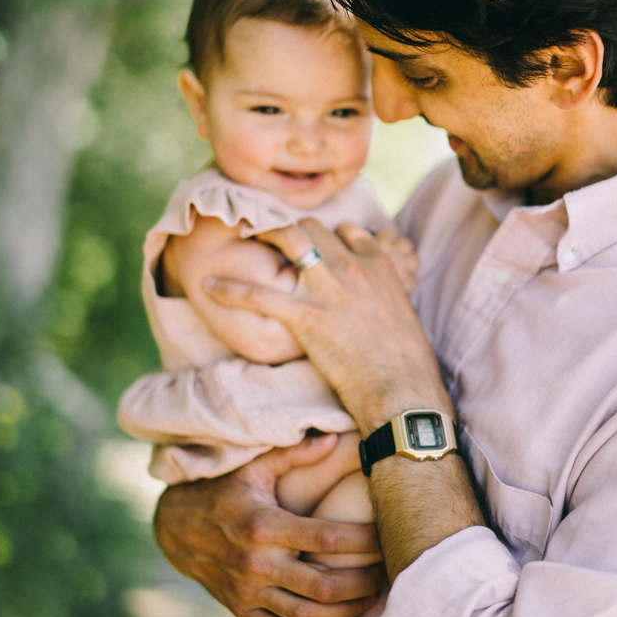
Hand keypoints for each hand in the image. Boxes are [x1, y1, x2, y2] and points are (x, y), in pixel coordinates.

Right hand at [153, 435, 384, 616]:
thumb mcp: (255, 467)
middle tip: (388, 572)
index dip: (364, 542)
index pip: (327, 539)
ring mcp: (248, 592)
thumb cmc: (225, 491)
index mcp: (264, 525)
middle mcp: (256, 563)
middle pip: (323, 585)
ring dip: (346, 610)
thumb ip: (295, 454)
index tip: (387, 536)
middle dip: (363, 581)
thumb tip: (334, 438)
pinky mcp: (242, 611)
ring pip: (307, 615)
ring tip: (371, 597)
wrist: (177, 528)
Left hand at [204, 219, 450, 437]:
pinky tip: (208, 286)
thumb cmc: (407, 361)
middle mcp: (353, 266)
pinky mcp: (305, 315)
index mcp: (379, 265)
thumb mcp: (404, 313)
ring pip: (289, 239)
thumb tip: (372, 299)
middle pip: (313, 227)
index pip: (348, 230)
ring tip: (245, 238)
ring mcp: (327, 288)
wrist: (402, 388)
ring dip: (264, 235)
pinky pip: (258, 294)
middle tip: (272, 238)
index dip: (329, 236)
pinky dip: (229, 288)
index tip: (316, 246)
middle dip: (291, 230)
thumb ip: (384, 294)